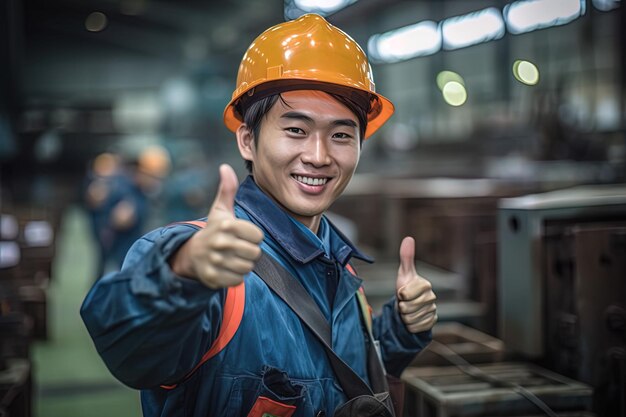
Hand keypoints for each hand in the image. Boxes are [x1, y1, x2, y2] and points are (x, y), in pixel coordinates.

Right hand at [170, 164, 263, 288]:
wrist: (191, 254)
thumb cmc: (213, 230)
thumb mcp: (220, 210)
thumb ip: (227, 190)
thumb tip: (225, 166)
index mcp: (227, 225)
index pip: (258, 236)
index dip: (252, 237)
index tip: (241, 235)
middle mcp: (221, 243)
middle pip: (255, 253)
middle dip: (249, 252)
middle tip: (237, 248)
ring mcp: (216, 261)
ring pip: (248, 268)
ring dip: (242, 265)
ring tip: (231, 258)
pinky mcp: (213, 277)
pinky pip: (238, 280)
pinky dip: (234, 276)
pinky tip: (226, 268)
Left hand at [396, 237, 436, 332]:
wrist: (410, 305)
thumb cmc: (406, 286)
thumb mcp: (404, 273)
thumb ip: (406, 257)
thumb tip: (409, 238)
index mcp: (425, 285)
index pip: (404, 294)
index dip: (400, 295)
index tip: (401, 292)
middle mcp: (432, 298)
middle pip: (406, 308)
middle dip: (401, 307)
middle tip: (404, 302)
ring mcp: (433, 311)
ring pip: (410, 319)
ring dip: (405, 317)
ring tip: (408, 310)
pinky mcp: (432, 322)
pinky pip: (415, 328)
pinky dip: (410, 325)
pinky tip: (413, 318)